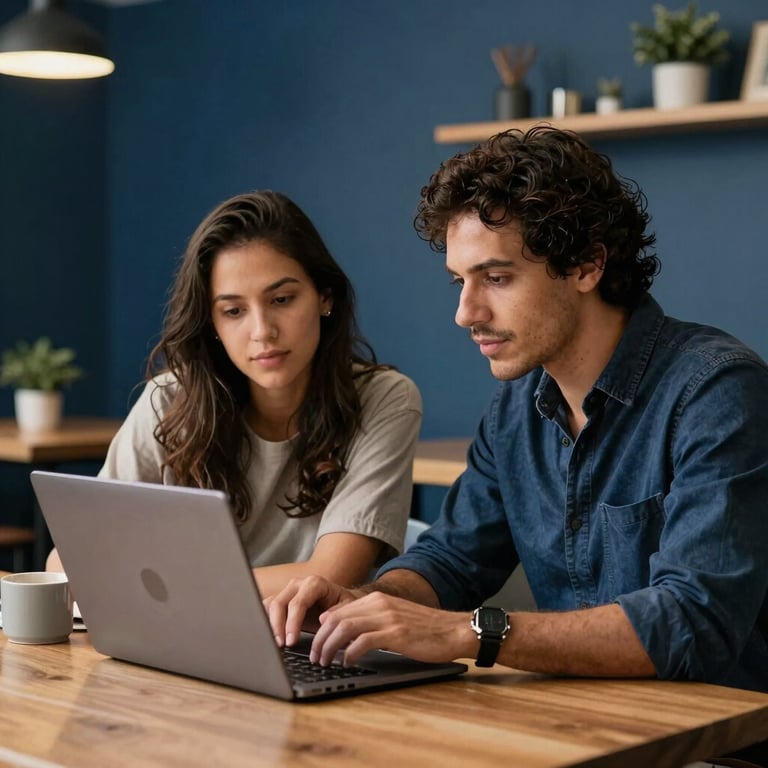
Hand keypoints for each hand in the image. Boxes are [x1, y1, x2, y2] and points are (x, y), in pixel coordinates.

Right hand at [264, 575, 359, 647]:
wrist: (338, 600)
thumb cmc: (342, 605)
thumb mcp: (347, 608)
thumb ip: (336, 613)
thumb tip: (322, 619)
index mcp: (314, 583)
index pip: (297, 603)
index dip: (292, 623)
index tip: (291, 641)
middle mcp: (298, 584)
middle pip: (279, 603)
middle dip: (277, 626)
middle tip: (281, 645)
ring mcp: (287, 591)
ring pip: (270, 605)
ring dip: (269, 625)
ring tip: (275, 643)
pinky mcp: (281, 599)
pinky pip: (266, 608)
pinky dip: (266, 622)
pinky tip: (270, 636)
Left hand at [311, 591, 475, 666]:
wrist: (454, 630)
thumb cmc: (425, 629)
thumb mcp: (394, 617)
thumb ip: (371, 619)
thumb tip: (344, 630)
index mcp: (377, 599)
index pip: (339, 610)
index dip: (323, 628)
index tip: (316, 643)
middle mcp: (379, 604)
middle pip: (337, 618)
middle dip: (320, 639)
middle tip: (314, 657)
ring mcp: (387, 618)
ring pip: (345, 628)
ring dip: (330, 647)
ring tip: (325, 662)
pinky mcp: (396, 634)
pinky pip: (363, 642)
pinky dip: (349, 653)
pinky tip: (347, 663)